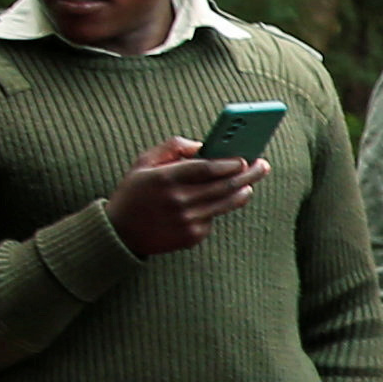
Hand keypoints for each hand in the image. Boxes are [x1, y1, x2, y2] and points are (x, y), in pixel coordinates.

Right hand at [107, 137, 264, 256]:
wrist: (120, 232)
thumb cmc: (135, 191)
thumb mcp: (144, 163)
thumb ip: (172, 147)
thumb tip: (203, 144)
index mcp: (165, 179)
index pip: (207, 169)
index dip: (229, 163)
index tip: (245, 157)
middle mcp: (178, 201)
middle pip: (224, 186)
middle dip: (248, 174)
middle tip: (262, 165)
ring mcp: (187, 221)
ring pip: (226, 204)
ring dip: (243, 191)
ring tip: (249, 183)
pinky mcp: (192, 237)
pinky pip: (214, 218)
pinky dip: (217, 208)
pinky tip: (216, 202)